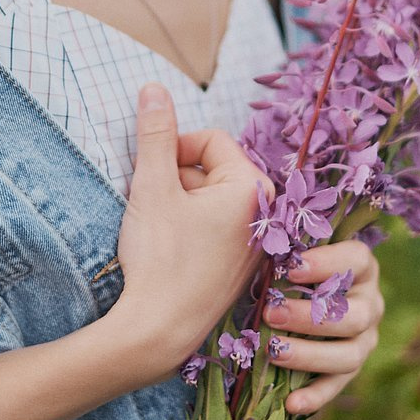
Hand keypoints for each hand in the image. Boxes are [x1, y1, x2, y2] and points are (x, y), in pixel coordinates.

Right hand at [114, 82, 272, 375]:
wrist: (160, 332)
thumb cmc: (159, 258)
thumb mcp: (152, 186)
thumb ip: (154, 133)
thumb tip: (153, 87)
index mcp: (253, 187)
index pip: (210, 139)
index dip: (173, 149)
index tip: (151, 176)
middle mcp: (267, 212)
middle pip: (213, 167)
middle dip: (178, 179)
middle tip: (154, 207)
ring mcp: (259, 242)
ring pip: (213, 198)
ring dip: (183, 204)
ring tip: (162, 232)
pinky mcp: (246, 265)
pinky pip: (219, 227)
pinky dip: (194, 229)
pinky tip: (175, 252)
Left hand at [262, 239, 383, 414]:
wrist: (296, 300)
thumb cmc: (287, 268)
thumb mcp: (290, 252)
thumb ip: (285, 241)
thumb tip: (266, 217)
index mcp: (360, 266)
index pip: (357, 260)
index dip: (327, 263)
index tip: (291, 267)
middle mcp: (370, 302)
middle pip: (352, 315)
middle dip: (310, 317)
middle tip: (271, 314)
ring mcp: (365, 338)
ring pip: (349, 353)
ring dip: (310, 354)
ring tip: (274, 352)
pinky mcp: (351, 368)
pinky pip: (338, 385)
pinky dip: (315, 396)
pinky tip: (291, 404)